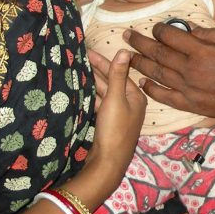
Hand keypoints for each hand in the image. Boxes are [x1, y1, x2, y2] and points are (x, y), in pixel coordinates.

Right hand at [84, 50, 145, 182]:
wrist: (108, 162)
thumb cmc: (115, 129)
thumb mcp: (115, 99)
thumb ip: (118, 75)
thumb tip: (125, 51)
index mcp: (136, 96)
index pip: (118, 72)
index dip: (103, 61)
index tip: (87, 51)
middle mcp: (131, 104)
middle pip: (112, 82)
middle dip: (97, 70)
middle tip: (79, 57)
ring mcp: (120, 114)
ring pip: (106, 93)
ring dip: (93, 82)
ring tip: (78, 70)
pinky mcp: (110, 124)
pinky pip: (101, 104)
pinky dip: (93, 96)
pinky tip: (82, 90)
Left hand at [124, 25, 214, 128]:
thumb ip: (211, 33)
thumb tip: (189, 28)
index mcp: (202, 50)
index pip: (171, 37)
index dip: (160, 30)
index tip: (155, 27)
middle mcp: (190, 69)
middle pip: (158, 54)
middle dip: (140, 43)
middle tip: (126, 36)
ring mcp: (189, 89)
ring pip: (157, 74)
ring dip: (140, 64)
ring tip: (127, 57)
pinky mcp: (191, 104)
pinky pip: (165, 96)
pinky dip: (151, 89)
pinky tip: (142, 83)